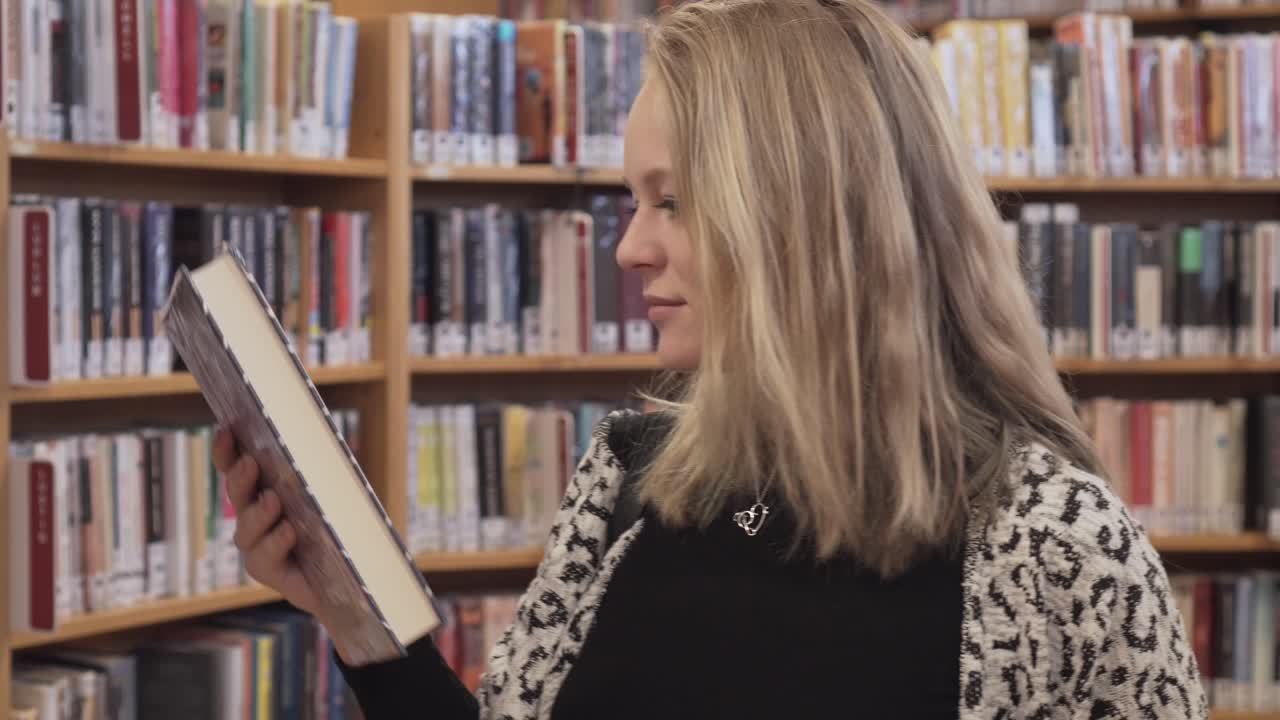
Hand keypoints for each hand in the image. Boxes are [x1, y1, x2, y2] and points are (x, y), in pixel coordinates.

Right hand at [214, 427, 322, 617]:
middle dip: (241, 478)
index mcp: (262, 490)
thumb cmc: (338, 524)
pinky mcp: (268, 571)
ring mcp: (256, 545)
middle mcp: (252, 517)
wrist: (350, 572)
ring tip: (273, 500)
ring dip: (259, 512)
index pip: (236, 468)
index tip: (226, 431)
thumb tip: (319, 439)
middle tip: (250, 463)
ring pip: (247, 528)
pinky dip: (276, 542)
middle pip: (238, 494)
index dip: (227, 452)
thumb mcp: (332, 491)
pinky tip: (288, 531)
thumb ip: (319, 471)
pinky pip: (264, 556)